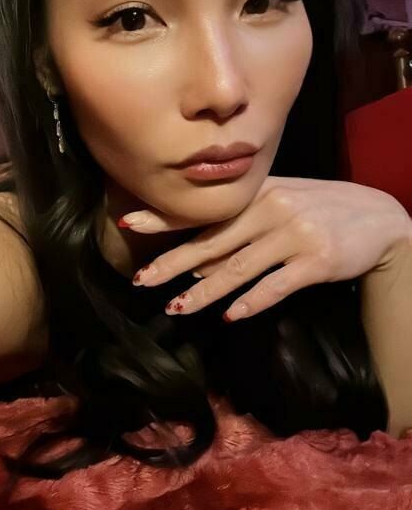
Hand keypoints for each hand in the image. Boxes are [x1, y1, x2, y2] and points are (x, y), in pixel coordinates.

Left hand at [119, 176, 411, 320]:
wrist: (379, 218)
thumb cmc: (321, 208)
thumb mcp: (281, 200)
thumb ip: (240, 222)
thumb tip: (194, 258)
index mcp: (258, 192)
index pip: (205, 208)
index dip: (167, 217)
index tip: (130, 224)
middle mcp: (272, 209)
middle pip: (213, 241)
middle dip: (173, 262)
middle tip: (141, 281)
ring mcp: (295, 235)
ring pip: (239, 268)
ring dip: (204, 291)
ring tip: (176, 308)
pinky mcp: (316, 261)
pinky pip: (276, 286)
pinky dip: (252, 302)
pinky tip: (230, 316)